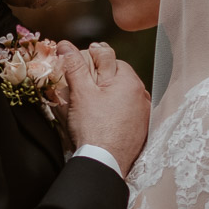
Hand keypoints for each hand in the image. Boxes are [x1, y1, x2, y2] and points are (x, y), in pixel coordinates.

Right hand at [59, 40, 148, 175]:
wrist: (105, 163)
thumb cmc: (94, 128)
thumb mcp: (80, 93)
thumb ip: (74, 66)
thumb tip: (65, 45)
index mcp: (130, 82)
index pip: (111, 59)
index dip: (92, 59)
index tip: (80, 63)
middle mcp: (141, 96)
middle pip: (118, 77)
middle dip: (102, 77)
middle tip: (83, 84)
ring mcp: (143, 114)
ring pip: (123, 95)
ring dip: (109, 95)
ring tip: (91, 103)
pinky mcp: (140, 130)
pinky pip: (127, 113)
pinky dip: (116, 112)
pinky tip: (103, 119)